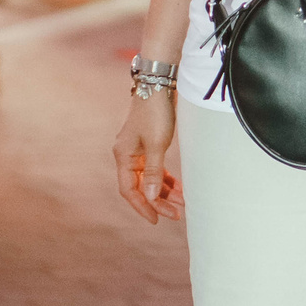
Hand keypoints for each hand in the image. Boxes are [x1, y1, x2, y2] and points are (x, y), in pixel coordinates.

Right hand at [112, 92, 185, 223]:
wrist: (159, 85)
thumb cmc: (156, 113)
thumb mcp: (157, 144)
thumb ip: (153, 172)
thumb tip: (149, 197)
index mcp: (123, 156)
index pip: (129, 190)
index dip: (142, 207)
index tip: (158, 220)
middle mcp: (127, 155)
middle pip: (139, 186)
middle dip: (158, 202)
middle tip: (177, 214)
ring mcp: (137, 151)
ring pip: (149, 179)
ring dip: (163, 192)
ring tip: (182, 203)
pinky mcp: (148, 145)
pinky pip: (154, 169)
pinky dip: (165, 179)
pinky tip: (178, 188)